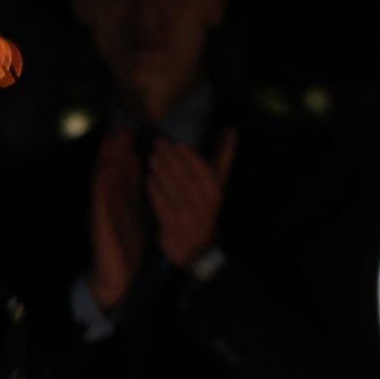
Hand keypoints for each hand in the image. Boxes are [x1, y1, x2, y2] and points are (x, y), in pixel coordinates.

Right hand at [86, 125, 150, 309]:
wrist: (117, 274)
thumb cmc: (127, 244)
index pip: (125, 172)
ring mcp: (104, 211)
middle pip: (114, 172)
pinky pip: (100, 202)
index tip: (133, 132)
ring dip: (106, 160)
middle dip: (117, 150)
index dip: (128, 152)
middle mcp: (112, 202)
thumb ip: (140, 193)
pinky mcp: (100, 224)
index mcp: (124, 200)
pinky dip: (101, 184)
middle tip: (122, 128)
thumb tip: (149, 170)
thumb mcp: (137, 214)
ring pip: (104, 181)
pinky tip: (103, 171)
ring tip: (110, 141)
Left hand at [147, 128, 237, 267]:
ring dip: (160, 170)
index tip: (180, 144)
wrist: (196, 248)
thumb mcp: (216, 185)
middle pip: (186, 179)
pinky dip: (154, 188)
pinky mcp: (170, 226)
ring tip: (152, 156)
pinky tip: (148, 176)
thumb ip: (222, 157)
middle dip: (171, 159)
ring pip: (172, 189)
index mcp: (215, 195)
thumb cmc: (205, 208)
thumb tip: (231, 130)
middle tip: (159, 143)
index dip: (192, 158)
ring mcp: (186, 218)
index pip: (204, 173)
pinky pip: (160, 203)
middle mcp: (203, 207)